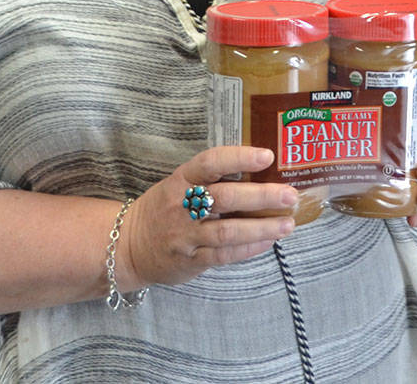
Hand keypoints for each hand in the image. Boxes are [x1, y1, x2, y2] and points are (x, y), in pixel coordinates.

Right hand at [118, 147, 297, 292]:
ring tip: (287, 224)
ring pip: (227, 231)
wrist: (126, 246)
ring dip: (262, 227)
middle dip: (261, 196)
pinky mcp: (189, 260)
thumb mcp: (179, 185)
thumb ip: (212, 180)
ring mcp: (184, 235)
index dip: (239, 158)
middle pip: (225, 198)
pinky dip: (248, 248)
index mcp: (180, 180)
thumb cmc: (164, 209)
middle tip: (289, 195)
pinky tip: (268, 241)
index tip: (267, 156)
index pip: (210, 163)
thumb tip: (263, 172)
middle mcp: (181, 206)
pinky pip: (222, 255)